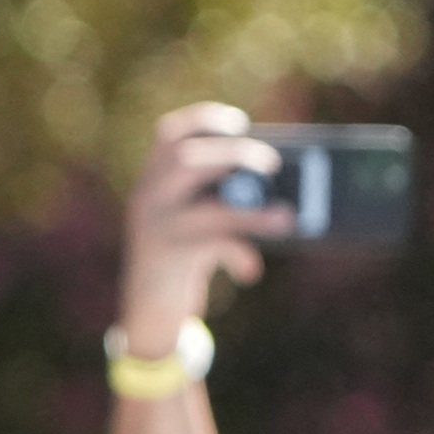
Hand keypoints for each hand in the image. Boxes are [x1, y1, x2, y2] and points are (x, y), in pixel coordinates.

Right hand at [117, 103, 287, 355]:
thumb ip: (224, 202)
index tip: (240, 123)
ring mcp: (153, 228)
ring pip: (204, 207)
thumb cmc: (183, 260)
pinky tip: (250, 272)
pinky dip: (239, 255)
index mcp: (153, 181)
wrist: (146, 312)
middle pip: (187, 160)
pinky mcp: (166, 260)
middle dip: (235, 157)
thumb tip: (286, 195)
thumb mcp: (197, 225)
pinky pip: (210, 249)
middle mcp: (146, 198)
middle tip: (273, 166)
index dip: (204, 121)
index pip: (170, 134)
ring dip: (250, 211)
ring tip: (286, 218)